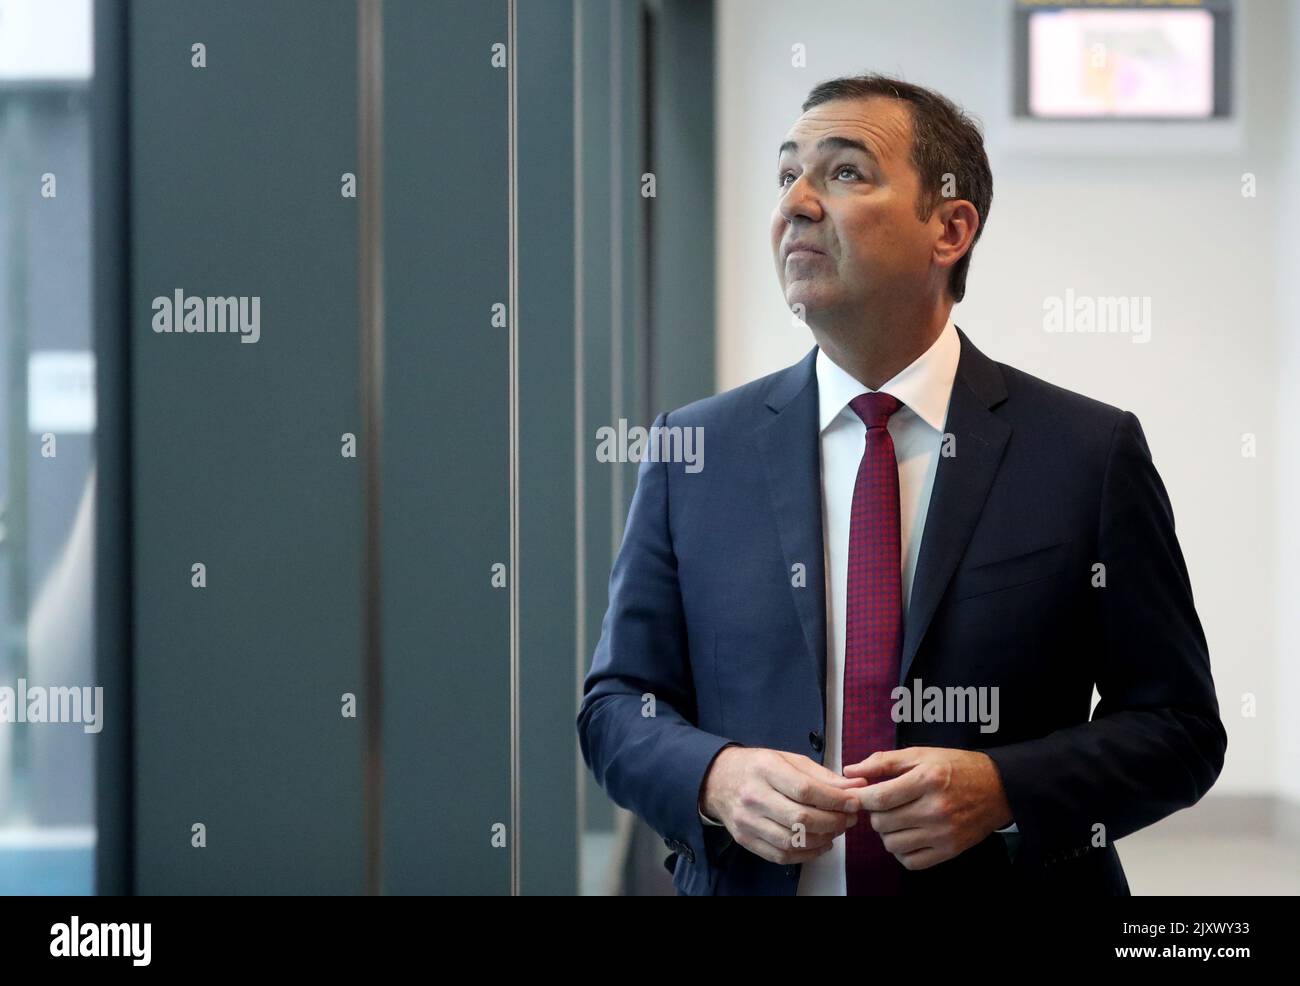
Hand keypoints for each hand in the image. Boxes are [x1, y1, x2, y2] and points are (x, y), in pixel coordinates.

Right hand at [700, 747, 866, 864]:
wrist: (717, 779)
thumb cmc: (758, 767)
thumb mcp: (788, 760)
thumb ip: (823, 775)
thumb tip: (856, 787)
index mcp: (765, 769)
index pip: (805, 790)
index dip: (835, 800)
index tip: (854, 802)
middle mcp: (753, 796)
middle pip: (801, 818)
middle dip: (833, 822)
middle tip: (848, 819)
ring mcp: (747, 820)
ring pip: (792, 841)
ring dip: (822, 840)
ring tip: (835, 830)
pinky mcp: (745, 839)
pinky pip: (781, 855)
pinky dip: (806, 854)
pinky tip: (819, 844)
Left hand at [843, 747, 1012, 870]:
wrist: (998, 788)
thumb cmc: (956, 767)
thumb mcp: (921, 754)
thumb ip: (883, 761)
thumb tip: (850, 770)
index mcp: (927, 779)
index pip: (879, 798)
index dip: (860, 798)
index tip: (858, 795)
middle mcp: (935, 808)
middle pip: (882, 822)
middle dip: (874, 813)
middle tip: (883, 804)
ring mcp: (943, 833)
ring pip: (892, 843)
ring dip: (886, 832)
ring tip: (896, 818)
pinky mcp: (949, 850)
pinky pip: (910, 861)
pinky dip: (902, 851)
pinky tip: (908, 835)